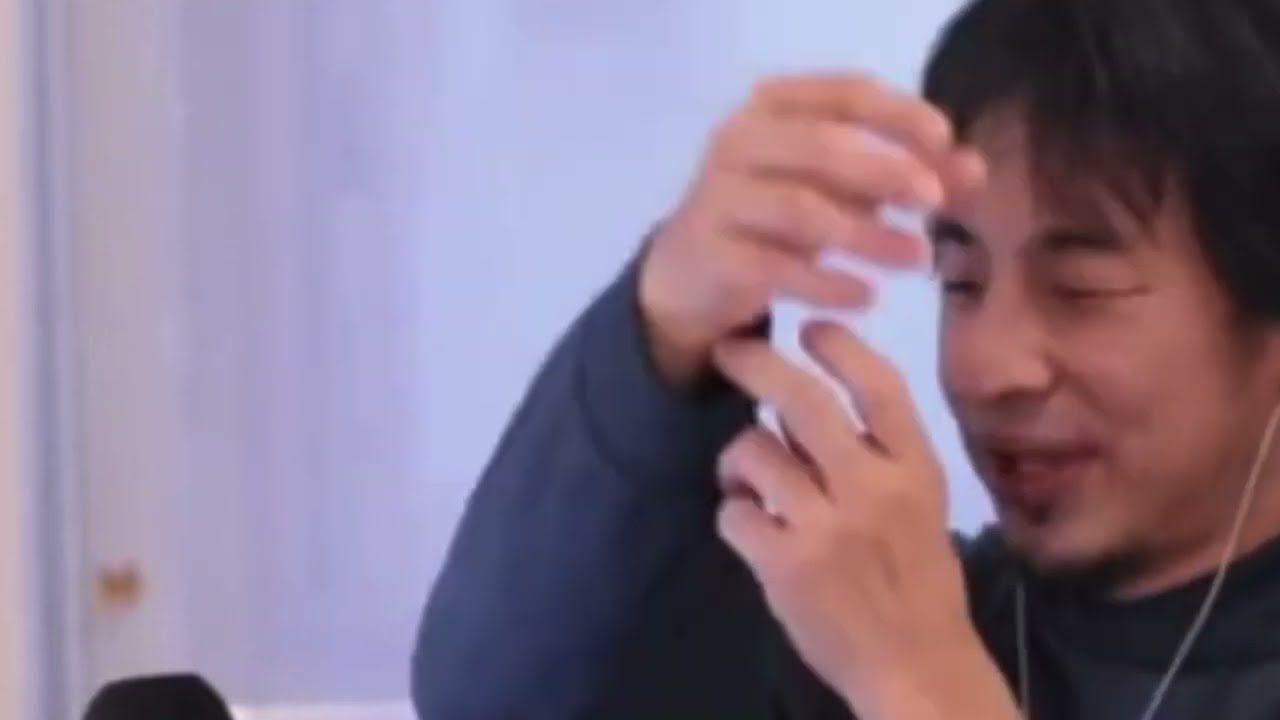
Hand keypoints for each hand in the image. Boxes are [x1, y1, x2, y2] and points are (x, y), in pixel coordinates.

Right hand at [637, 72, 985, 385]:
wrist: (687, 278)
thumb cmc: (774, 222)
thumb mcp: (837, 192)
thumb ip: (902, 176)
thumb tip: (974, 171)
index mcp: (773, 109)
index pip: (845, 93)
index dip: (901, 114)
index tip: (946, 142)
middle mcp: (739, 143)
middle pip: (822, 146)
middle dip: (887, 171)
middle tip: (936, 201)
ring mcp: (719, 199)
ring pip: (802, 209)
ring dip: (867, 234)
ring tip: (917, 259)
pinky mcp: (712, 255)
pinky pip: (777, 267)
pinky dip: (827, 282)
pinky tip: (867, 297)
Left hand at [711, 320, 1017, 719]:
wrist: (913, 664)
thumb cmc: (917, 578)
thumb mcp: (921, 504)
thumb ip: (878, 452)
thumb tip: (807, 398)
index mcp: (915, 469)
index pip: (878, 384)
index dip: (839, 345)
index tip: (809, 327)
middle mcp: (873, 489)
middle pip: (802, 399)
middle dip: (756, 364)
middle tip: (729, 351)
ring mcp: (826, 527)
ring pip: (753, 450)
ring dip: (738, 457)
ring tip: (747, 480)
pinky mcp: (785, 565)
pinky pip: (733, 511)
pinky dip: (733, 513)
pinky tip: (752, 529)